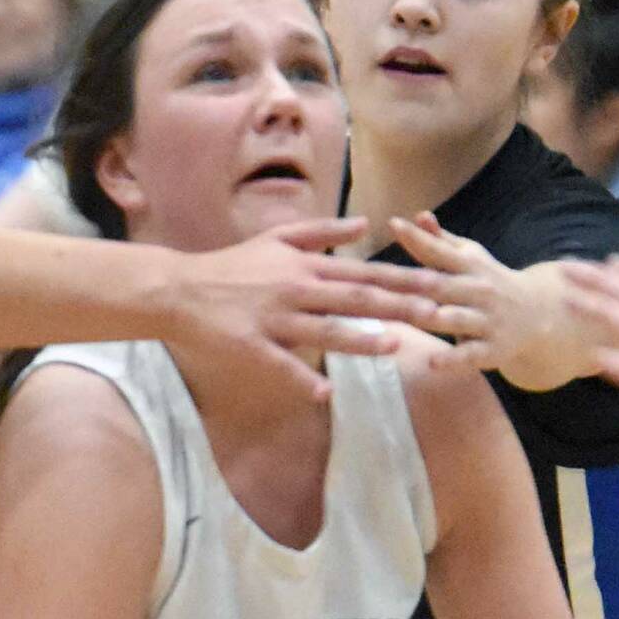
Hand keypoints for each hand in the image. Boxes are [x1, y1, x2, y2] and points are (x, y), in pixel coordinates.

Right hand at [167, 216, 494, 402]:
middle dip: (398, 306)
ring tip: (393, 346)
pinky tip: (326, 394)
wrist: (179, 288)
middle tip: (436, 313)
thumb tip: (365, 225)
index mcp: (305, 267)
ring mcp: (273, 319)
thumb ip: (323, 232)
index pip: (363, 273)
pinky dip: (302, 380)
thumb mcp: (277, 239)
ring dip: (360, 338)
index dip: (403, 279)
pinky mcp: (250, 346)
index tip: (439, 284)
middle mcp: (295, 290)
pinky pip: (280, 365)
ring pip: (323, 330)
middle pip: (355, 299)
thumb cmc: (230, 265)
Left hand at [388, 212, 601, 390]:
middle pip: (441, 285)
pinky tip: (433, 362)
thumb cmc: (489, 282)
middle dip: (410, 281)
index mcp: (469, 267)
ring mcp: (487, 320)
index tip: (394, 224)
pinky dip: (453, 359)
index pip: (440, 251)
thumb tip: (419, 216)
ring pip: (456, 318)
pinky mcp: (492, 349)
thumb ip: (441, 242)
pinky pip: (471, 354)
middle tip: (377, 278)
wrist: (540, 314)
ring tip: (407, 315)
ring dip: (433, 317)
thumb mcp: (471, 259)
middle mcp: (478, 291)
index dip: (417, 239)